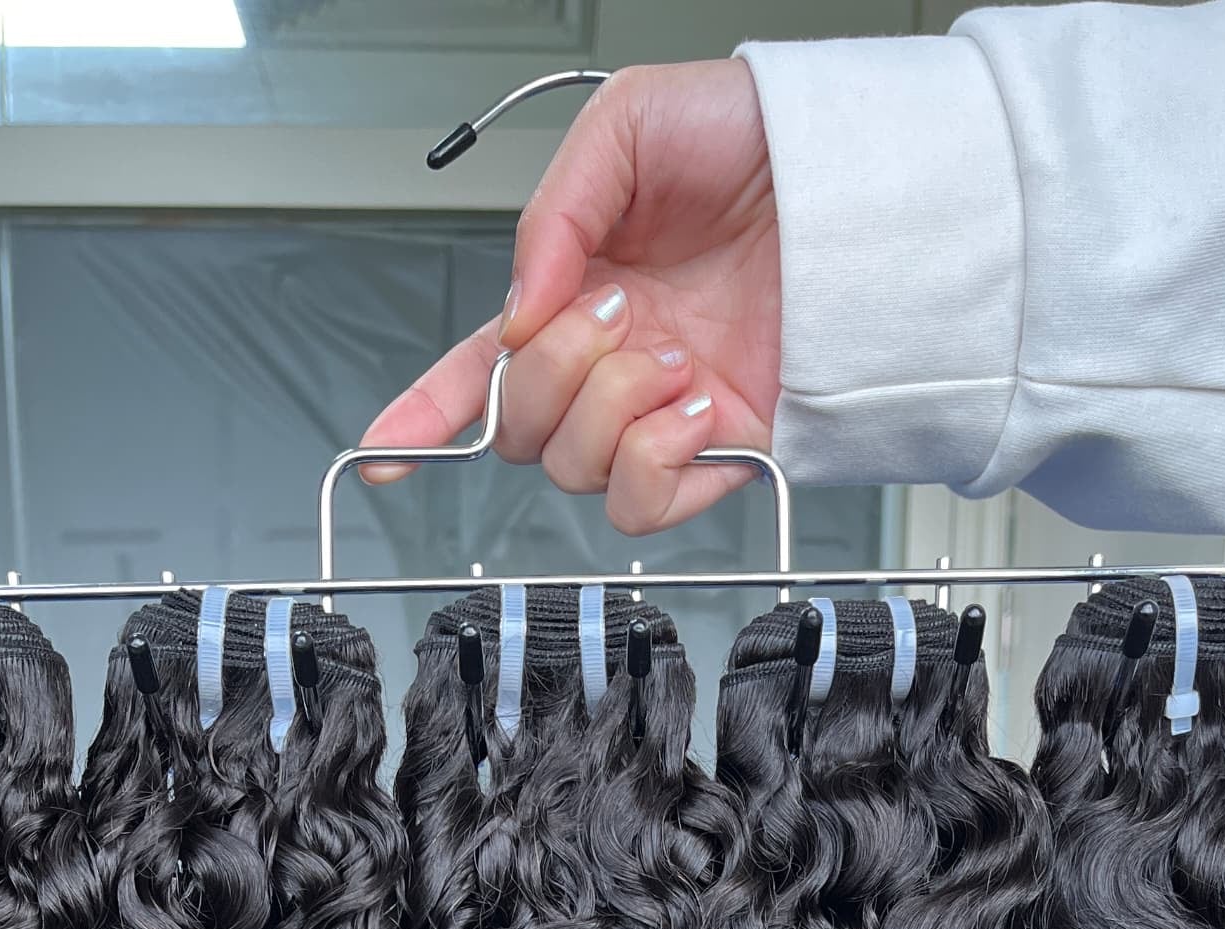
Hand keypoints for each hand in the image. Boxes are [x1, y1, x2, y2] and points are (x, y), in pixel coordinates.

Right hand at [358, 60, 781, 536]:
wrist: (845, 171)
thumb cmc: (748, 138)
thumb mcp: (626, 128)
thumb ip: (552, 214)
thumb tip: (516, 316)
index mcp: (570, 293)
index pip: (478, 371)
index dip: (422, 417)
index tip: (379, 453)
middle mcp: (608, 363)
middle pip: (521, 430)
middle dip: (553, 376)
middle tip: (617, 310)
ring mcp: (657, 410)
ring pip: (575, 469)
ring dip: (612, 411)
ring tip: (672, 353)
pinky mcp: (716, 450)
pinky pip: (645, 504)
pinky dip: (657, 460)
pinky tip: (695, 403)